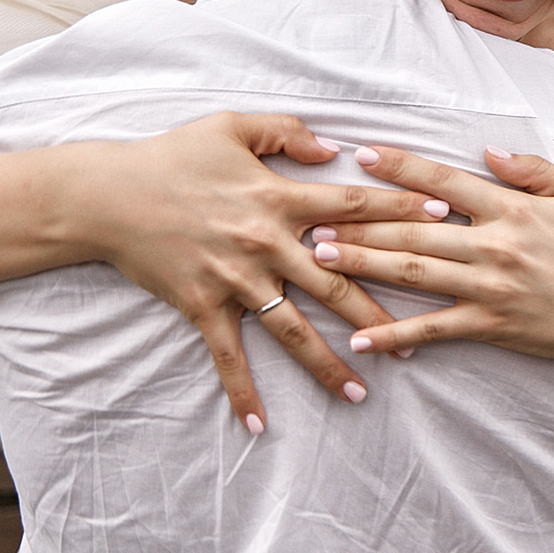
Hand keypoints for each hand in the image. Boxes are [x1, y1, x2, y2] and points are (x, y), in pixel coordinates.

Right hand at [74, 113, 451, 429]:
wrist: (106, 195)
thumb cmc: (171, 156)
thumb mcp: (232, 127)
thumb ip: (287, 131)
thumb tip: (333, 146)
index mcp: (280, 197)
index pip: (355, 206)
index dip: (403, 211)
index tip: (447, 221)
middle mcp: (266, 242)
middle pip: (338, 282)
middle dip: (381, 312)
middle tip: (421, 338)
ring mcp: (235, 279)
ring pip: (293, 329)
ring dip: (327, 363)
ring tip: (361, 391)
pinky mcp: (202, 305)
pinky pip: (228, 356)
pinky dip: (243, 392)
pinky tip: (260, 425)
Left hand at [315, 145, 553, 371]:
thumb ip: (532, 169)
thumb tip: (488, 150)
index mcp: (510, 207)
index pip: (444, 180)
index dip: (401, 166)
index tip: (362, 155)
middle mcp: (494, 244)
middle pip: (415, 226)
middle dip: (361, 218)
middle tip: (315, 213)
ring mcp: (489, 286)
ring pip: (414, 271)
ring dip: (364, 263)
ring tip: (322, 257)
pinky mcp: (489, 325)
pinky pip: (432, 330)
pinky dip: (395, 336)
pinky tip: (360, 338)